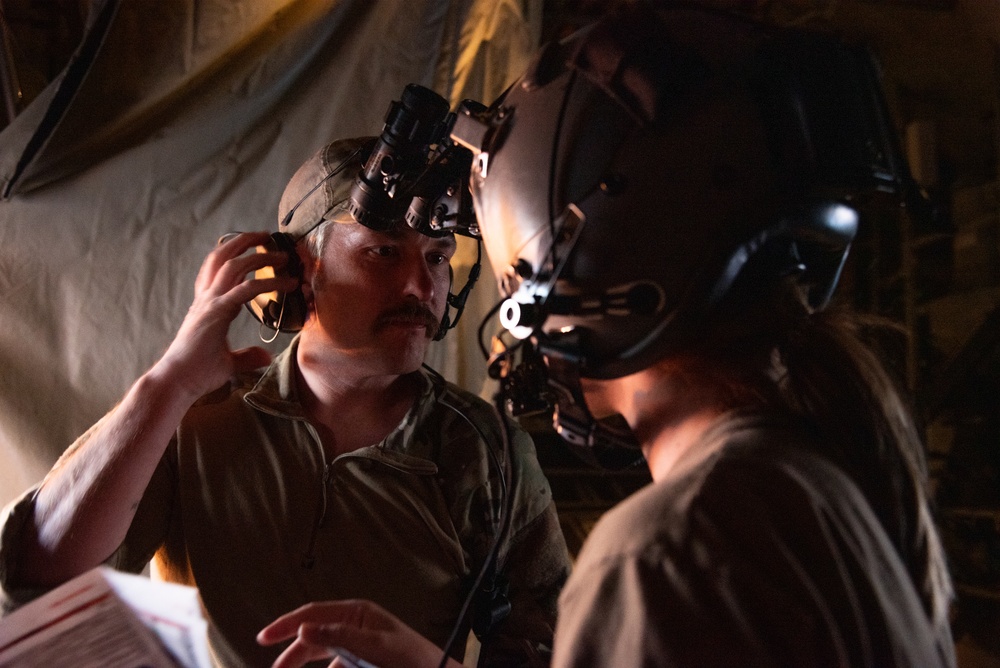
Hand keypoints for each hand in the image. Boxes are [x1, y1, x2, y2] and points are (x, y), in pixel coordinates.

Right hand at [153, 231, 299, 400]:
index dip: (234, 255)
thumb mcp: (228, 363)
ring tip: (281, 253)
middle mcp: (206, 299)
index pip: (217, 270)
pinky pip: (246, 290)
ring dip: (259, 255)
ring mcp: (209, 304)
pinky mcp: (216, 314)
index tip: (253, 248)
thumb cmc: (196, 373)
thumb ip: (246, 356)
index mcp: (205, 305)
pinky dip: (269, 284)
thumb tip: (264, 356)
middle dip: (244, 241)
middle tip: (266, 235)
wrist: (177, 382)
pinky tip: (286, 284)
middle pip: (222, 258)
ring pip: (233, 266)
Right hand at [258, 600, 461, 667]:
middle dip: (292, 654)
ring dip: (304, 663)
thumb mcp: (374, 648)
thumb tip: (303, 629)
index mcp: (356, 613)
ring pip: (321, 654)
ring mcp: (357, 644)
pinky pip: (335, 664)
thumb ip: (338, 638)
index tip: (263, 638)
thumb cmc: (410, 659)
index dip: (287, 625)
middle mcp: (354, 625)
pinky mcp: (361, 661)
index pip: (313, 614)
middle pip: (313, 637)